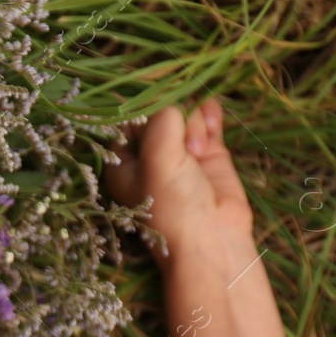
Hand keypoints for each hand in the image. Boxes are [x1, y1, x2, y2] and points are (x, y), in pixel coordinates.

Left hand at [104, 98, 253, 274]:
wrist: (212, 237)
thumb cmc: (173, 205)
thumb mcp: (157, 158)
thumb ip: (161, 121)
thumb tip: (175, 104)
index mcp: (123, 162)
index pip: (124, 119)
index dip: (138, 105)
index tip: (152, 98)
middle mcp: (149, 155)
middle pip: (158, 111)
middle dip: (172, 116)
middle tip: (181, 144)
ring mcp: (180, 152)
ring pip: (184, 113)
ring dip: (192, 120)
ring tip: (197, 149)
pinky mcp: (208, 152)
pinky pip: (206, 119)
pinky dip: (209, 115)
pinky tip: (212, 121)